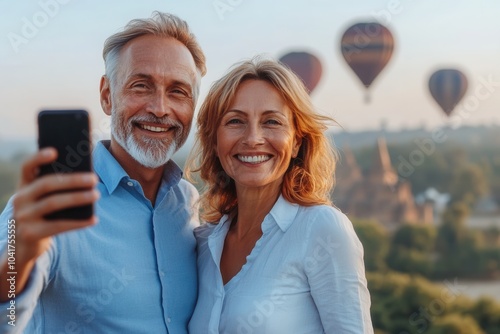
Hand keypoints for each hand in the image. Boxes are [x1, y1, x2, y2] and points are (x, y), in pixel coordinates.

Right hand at [12, 147, 98, 263]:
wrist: (23, 246)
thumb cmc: (42, 216)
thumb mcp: (43, 201)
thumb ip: (56, 189)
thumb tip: (85, 177)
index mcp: (24, 186)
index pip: (27, 167)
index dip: (39, 158)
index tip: (55, 151)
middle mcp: (20, 199)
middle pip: (47, 184)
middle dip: (73, 180)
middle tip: (94, 179)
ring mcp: (23, 216)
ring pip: (53, 203)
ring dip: (78, 198)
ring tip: (96, 195)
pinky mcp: (30, 233)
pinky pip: (59, 226)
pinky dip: (79, 222)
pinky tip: (94, 219)